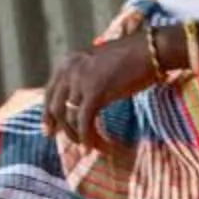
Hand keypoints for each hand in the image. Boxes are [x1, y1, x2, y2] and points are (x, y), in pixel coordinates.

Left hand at [40, 37, 156, 155]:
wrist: (150, 50)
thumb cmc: (133, 57)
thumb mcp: (100, 64)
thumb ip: (88, 77)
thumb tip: (85, 99)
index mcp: (68, 62)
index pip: (50, 92)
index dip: (48, 113)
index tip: (50, 130)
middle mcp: (69, 70)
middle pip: (55, 105)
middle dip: (58, 126)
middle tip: (60, 141)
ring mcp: (81, 80)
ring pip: (69, 116)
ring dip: (76, 135)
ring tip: (86, 146)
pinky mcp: (95, 92)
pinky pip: (85, 120)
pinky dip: (87, 136)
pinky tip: (92, 147)